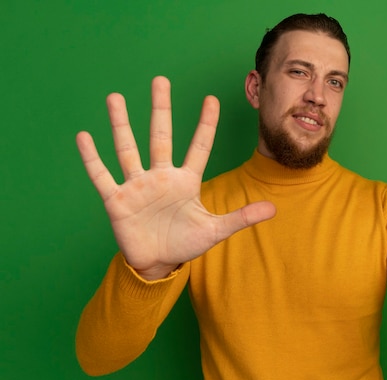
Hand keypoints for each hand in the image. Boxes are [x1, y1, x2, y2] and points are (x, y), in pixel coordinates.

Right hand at [76, 76, 275, 279]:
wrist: (157, 263)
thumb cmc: (185, 243)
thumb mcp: (215, 230)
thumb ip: (241, 217)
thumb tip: (273, 209)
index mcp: (186, 181)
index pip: (198, 147)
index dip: (206, 124)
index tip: (212, 99)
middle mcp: (161, 176)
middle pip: (161, 136)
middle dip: (161, 109)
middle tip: (160, 80)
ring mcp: (137, 186)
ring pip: (128, 148)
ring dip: (121, 124)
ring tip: (115, 97)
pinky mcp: (117, 200)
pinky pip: (102, 176)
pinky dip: (92, 159)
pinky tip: (84, 136)